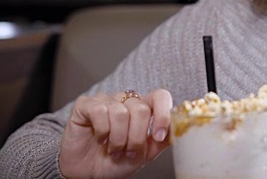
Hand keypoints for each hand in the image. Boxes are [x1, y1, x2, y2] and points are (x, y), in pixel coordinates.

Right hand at [58, 89, 172, 178]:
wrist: (87, 174)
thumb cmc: (115, 162)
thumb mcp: (145, 153)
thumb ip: (162, 139)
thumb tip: (179, 127)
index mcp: (143, 109)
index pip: (160, 96)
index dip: (163, 114)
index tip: (159, 136)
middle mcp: (125, 101)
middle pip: (142, 110)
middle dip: (136, 138)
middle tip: (127, 152)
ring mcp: (106, 101)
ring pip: (121, 113)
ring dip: (118, 139)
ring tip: (113, 149)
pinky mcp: (86, 105)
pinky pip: (100, 111)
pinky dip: (102, 131)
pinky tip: (100, 139)